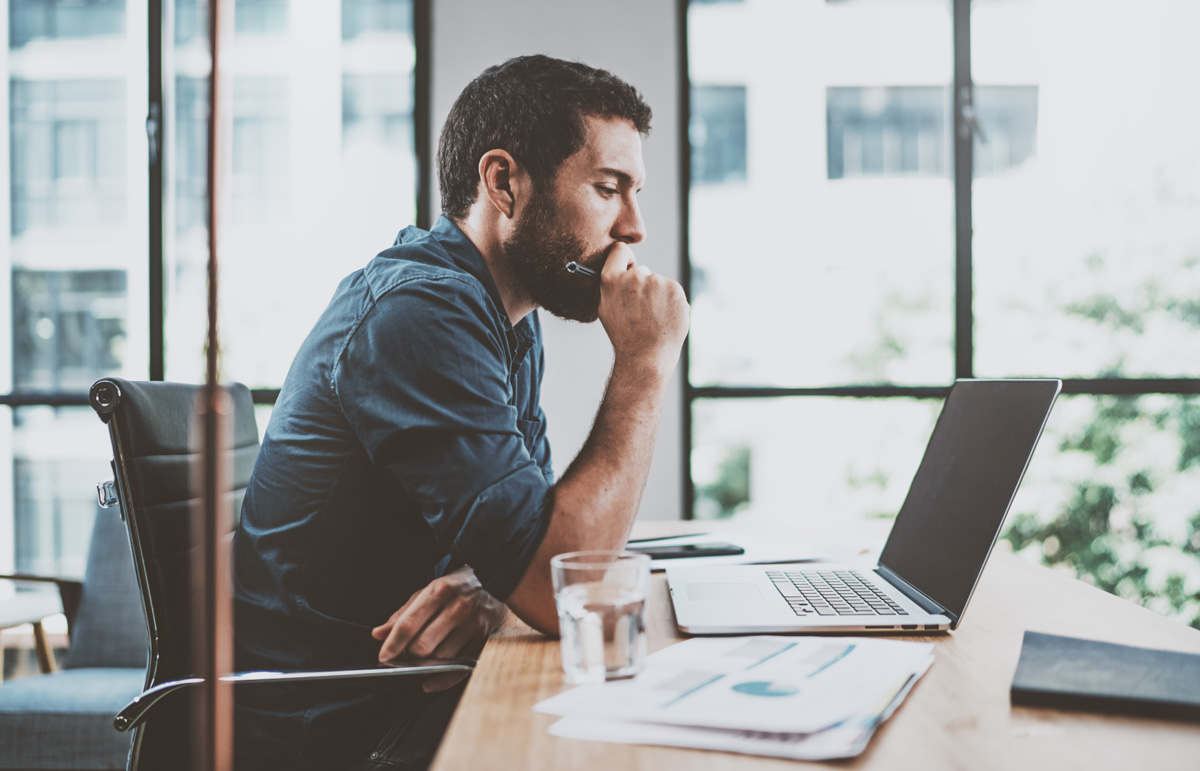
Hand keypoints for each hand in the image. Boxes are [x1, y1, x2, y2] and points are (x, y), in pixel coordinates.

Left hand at [372, 566, 507, 691]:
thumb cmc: (456, 588)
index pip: (409, 624)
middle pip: (423, 646)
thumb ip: (403, 614)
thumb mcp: (428, 592)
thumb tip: (378, 634)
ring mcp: (473, 624)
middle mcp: (457, 608)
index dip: (393, 644)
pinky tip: (429, 681)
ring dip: (426, 664)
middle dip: (409, 656)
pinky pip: (459, 669)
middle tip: (405, 655)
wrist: (495, 580)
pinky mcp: (484, 639)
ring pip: (440, 659)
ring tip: (424, 657)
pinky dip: (441, 679)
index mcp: (439, 592)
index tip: (383, 657)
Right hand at [598, 243, 689, 375]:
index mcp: (612, 280)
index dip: (625, 259)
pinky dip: (671, 302)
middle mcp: (634, 276)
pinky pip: (672, 291)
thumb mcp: (606, 308)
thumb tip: (620, 271)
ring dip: (658, 296)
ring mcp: (656, 282)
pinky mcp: (675, 289)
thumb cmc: (625, 336)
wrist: (646, 356)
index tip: (629, 268)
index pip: (620, 250)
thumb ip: (612, 286)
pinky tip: (665, 318)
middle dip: (643, 286)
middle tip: (641, 310)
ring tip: (653, 318)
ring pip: (658, 283)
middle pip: (642, 271)